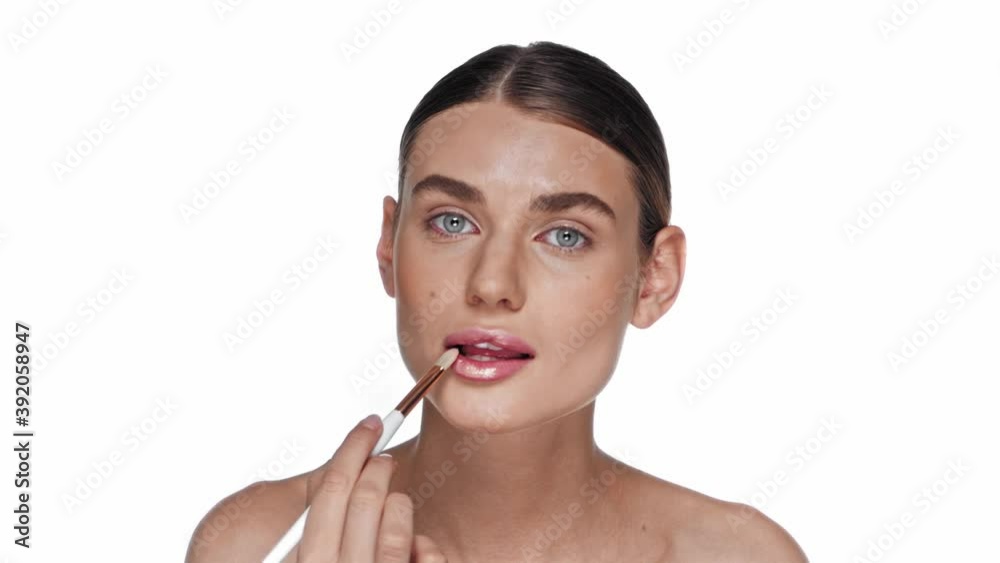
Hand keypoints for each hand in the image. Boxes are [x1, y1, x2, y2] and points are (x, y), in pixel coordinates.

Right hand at [288, 415, 446, 561]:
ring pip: (398, 527)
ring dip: (400, 506)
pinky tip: (417, 549)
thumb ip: (320, 521)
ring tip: (396, 506)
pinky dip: (425, 547)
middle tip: (384, 459)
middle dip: (379, 467)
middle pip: (365, 500)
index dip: (353, 448)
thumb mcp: (311, 554)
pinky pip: (427, 557)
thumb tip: (345, 468)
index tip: (371, 424)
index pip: (330, 488)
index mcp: (307, 560)